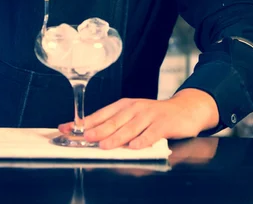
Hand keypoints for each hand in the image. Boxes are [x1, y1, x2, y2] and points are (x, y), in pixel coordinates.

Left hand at [58, 89, 219, 149]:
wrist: (184, 109)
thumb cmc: (155, 116)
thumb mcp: (133, 116)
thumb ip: (115, 125)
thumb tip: (90, 134)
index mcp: (124, 106)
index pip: (101, 114)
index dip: (84, 122)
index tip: (67, 128)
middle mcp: (135, 108)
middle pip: (113, 120)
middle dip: (97, 129)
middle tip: (84, 137)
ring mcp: (150, 115)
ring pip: (130, 127)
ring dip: (116, 137)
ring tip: (104, 145)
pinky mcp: (164, 123)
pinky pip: (152, 133)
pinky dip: (143, 140)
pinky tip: (134, 147)